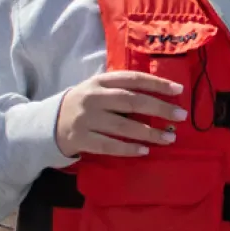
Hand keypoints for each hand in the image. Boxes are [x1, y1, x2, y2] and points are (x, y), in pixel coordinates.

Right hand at [55, 71, 186, 157]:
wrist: (48, 122)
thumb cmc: (85, 104)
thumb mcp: (99, 89)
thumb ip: (123, 89)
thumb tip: (162, 97)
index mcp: (100, 81)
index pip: (133, 79)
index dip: (157, 84)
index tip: (179, 90)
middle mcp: (93, 97)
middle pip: (131, 102)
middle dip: (159, 108)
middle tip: (181, 116)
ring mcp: (85, 119)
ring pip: (123, 126)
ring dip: (149, 133)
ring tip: (169, 138)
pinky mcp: (80, 139)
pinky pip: (108, 145)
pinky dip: (128, 149)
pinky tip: (144, 151)